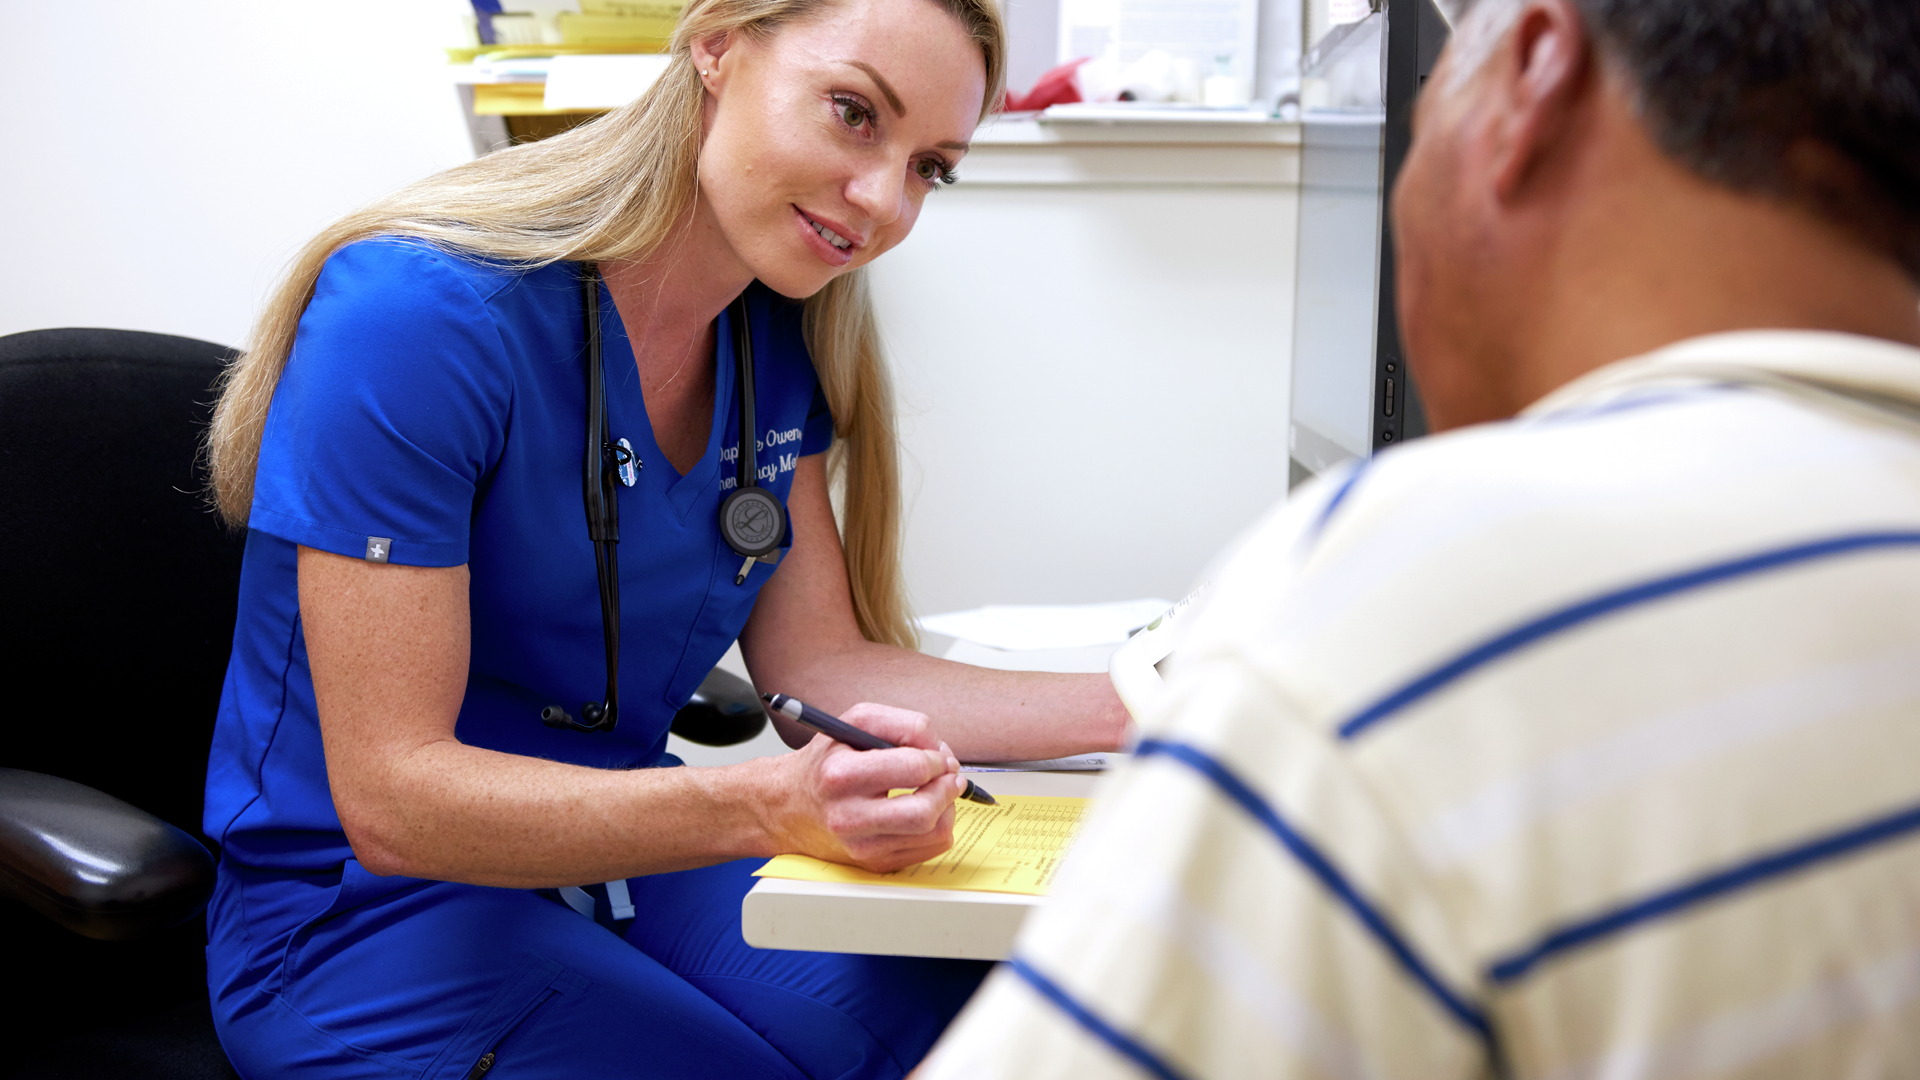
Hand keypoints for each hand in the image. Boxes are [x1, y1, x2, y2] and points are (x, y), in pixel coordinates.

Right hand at [766, 703, 965, 872]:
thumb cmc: (826, 762)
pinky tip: (926, 811)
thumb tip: (940, 750)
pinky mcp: (874, 864)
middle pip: (924, 812)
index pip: (913, 768)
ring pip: (934, 833)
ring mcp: (862, 846)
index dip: (936, 758)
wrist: (790, 806)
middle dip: (948, 789)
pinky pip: (929, 850)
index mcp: (841, 775)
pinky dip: (938, 827)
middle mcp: (849, 816)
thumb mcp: (856, 723)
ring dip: (948, 807)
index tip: (936, 755)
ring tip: (937, 791)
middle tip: (948, 775)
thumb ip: (903, 724)